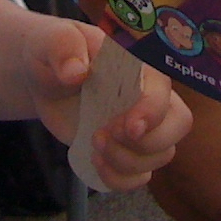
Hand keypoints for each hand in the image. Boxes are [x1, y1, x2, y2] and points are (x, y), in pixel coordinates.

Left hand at [22, 18, 192, 191]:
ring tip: (93, 144)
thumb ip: (64, 49)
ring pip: (161, 155)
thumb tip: (76, 71)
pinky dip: (120, 179)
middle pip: (179, 124)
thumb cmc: (53, 52)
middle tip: (104, 136)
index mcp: (136, 64)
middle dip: (147, 142)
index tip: (127, 128)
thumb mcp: (52, 41)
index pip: (162, 89)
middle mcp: (147, 95)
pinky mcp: (125, 150)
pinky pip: (140, 177)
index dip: (152, 112)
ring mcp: (139, 126)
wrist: (42, 79)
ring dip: (127, 161)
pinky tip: (95, 163)